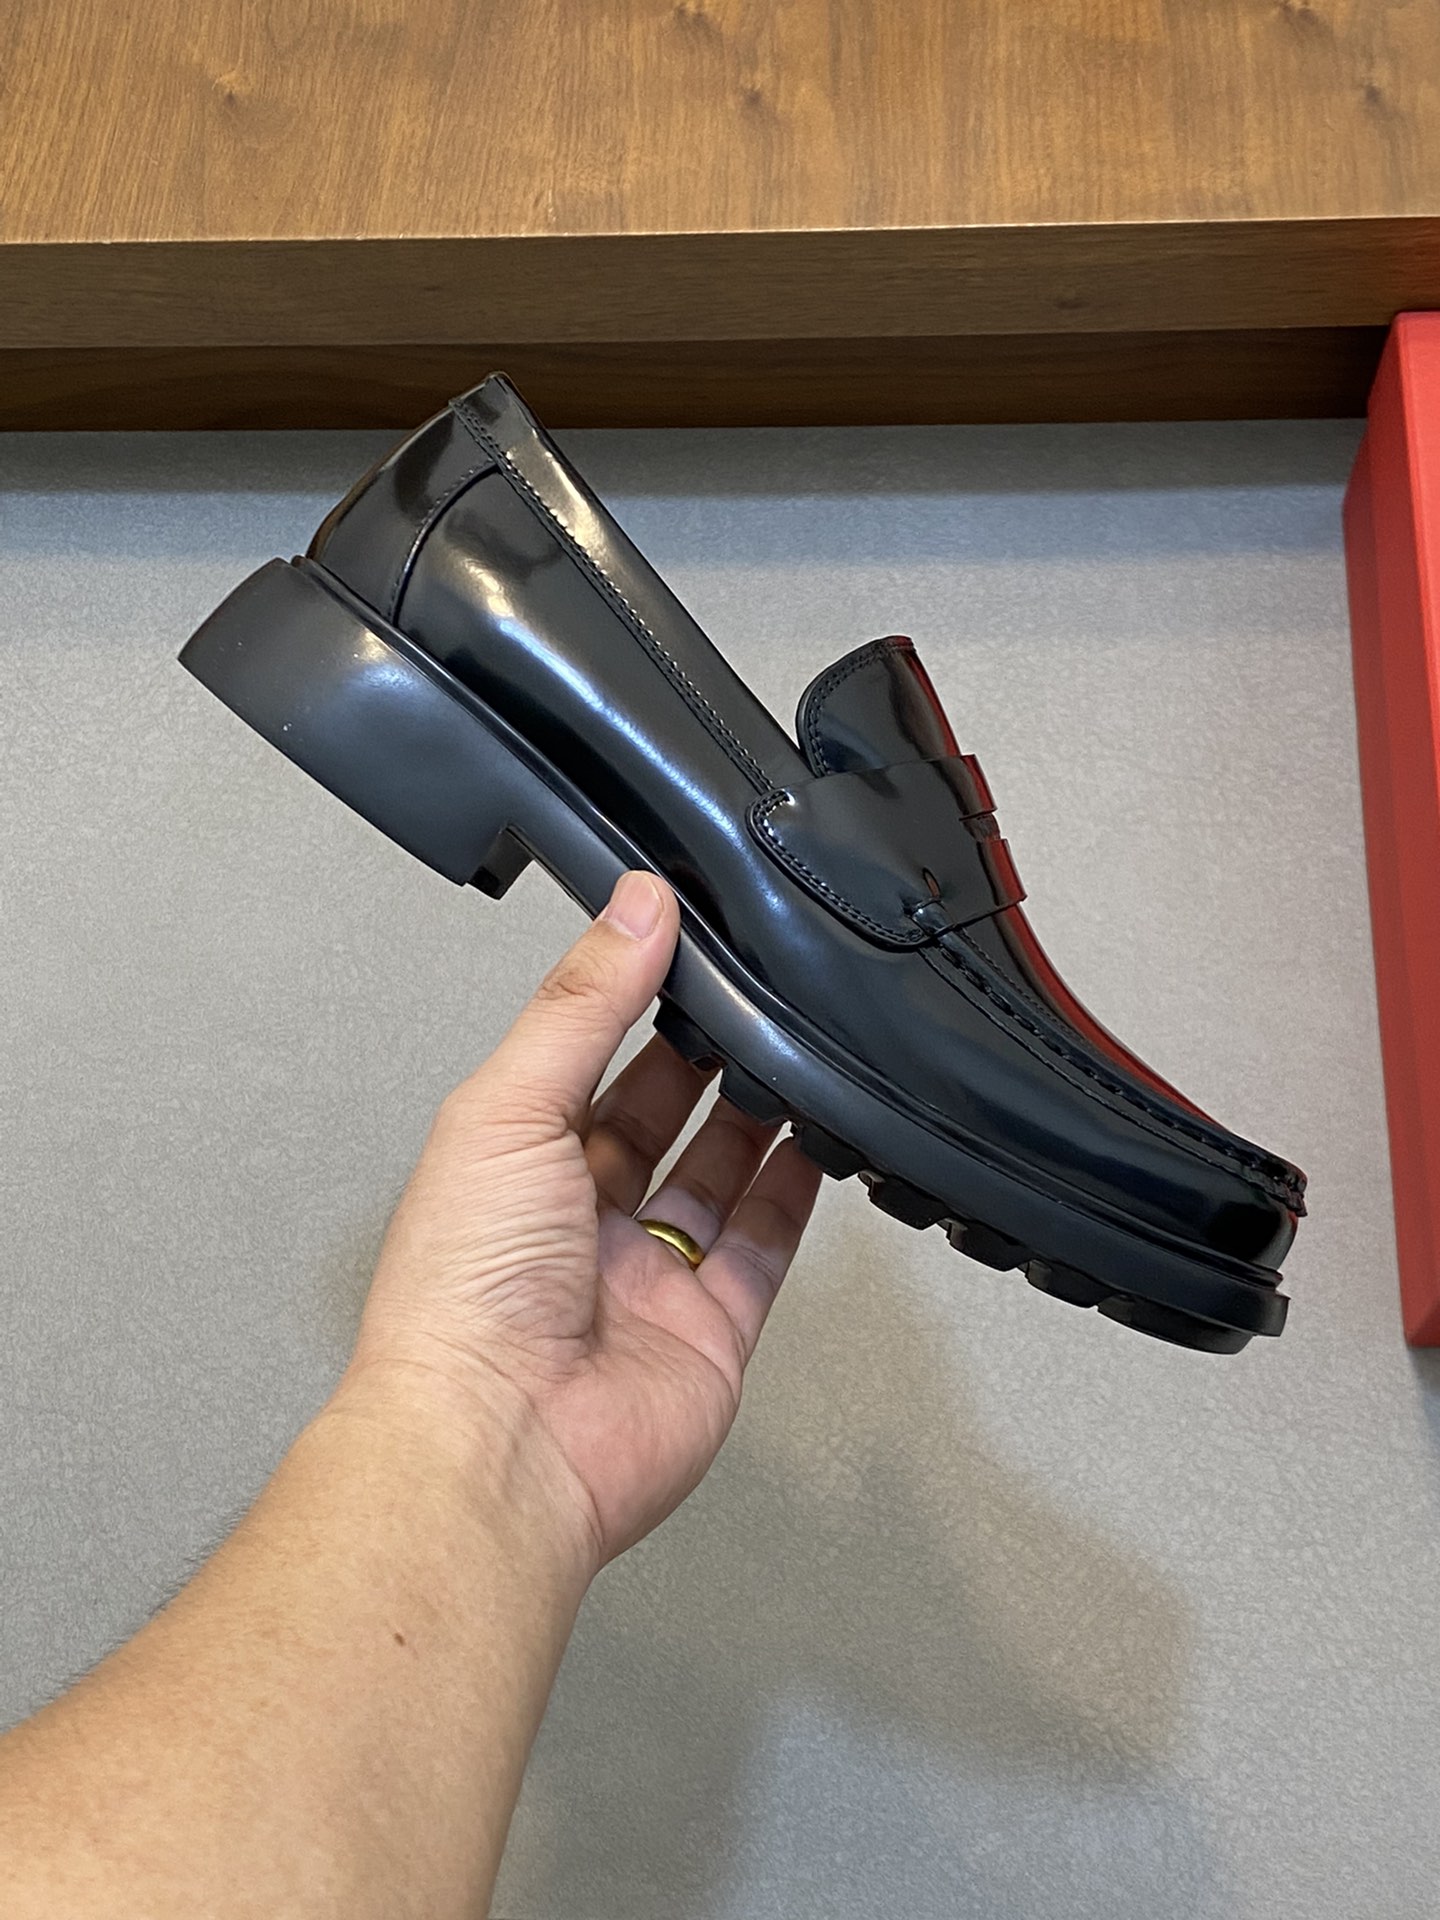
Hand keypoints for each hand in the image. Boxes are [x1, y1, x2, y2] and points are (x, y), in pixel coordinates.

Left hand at [346, 871, 820, 1570]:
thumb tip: (633, 906)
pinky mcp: (712, 1327)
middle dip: (705, 1053)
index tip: (685, 941)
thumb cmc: (461, 1295)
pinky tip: (823, 1135)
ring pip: (719, 1174)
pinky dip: (799, 1190)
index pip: (585, 1061)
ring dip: (758, 1110)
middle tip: (755, 989)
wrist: (502, 1444)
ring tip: (799, 1044)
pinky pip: (766, 1244)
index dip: (633, 1002)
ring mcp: (648, 1275)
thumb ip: (581, 1005)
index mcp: (511, 1163)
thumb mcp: (508, 1107)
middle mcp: (577, 1219)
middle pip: (659, 1115)